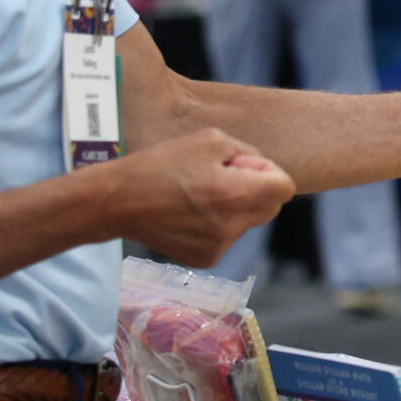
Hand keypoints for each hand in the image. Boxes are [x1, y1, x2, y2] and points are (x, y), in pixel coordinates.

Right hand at [107, 128, 297, 269]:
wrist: (116, 202)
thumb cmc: (161, 165)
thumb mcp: (209, 140)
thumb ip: (246, 152)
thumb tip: (260, 171)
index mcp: (237, 194)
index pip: (284, 187)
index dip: (266, 171)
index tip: (239, 166)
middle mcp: (232, 226)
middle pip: (270, 207)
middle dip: (255, 188)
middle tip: (220, 177)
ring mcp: (219, 247)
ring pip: (248, 222)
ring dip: (235, 207)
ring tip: (197, 195)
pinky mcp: (205, 259)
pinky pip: (227, 236)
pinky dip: (217, 224)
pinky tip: (189, 214)